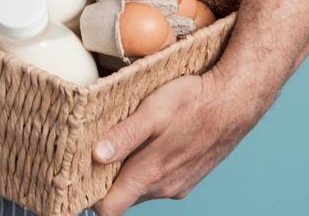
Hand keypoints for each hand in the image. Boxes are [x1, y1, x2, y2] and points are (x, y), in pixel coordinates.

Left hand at [89, 70, 262, 214]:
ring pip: (140, 188)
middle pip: (121, 198)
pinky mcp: (188, 178)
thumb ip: (124, 136)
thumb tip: (96, 156)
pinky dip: (147, 168)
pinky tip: (148, 143)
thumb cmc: (194, 102)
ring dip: (127, 172)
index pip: (108, 209)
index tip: (73, 180)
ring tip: (118, 143)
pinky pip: (159, 181)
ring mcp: (177, 185)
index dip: (88, 198)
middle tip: (90, 153)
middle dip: (104, 181)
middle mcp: (162, 188)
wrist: (235, 102)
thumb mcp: (153, 111)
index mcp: (149, 175)